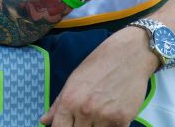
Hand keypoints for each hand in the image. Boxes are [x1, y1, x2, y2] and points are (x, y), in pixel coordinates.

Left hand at [41, 26, 157, 125]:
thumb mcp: (74, 79)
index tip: (68, 125)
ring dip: (98, 126)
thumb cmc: (100, 63)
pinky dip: (112, 125)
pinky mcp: (123, 120)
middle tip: (87, 115)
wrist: (131, 54)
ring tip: (102, 110)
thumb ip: (58, 104)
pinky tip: (113, 111)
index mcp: (70, 101)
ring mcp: (105, 117)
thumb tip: (43, 121)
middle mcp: (86, 111)